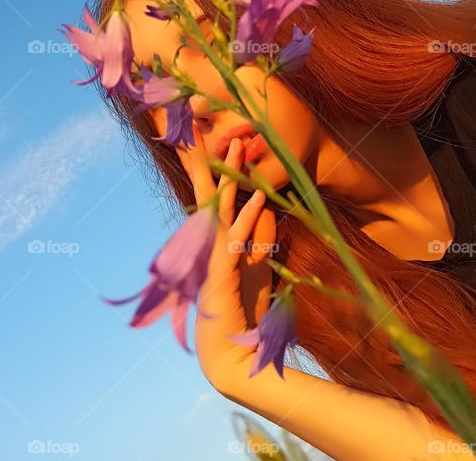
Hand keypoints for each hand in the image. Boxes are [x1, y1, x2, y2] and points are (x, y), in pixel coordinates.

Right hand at [175, 128, 276, 393]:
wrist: (228, 352)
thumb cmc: (241, 310)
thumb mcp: (257, 266)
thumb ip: (260, 237)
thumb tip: (267, 208)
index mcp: (215, 237)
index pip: (212, 192)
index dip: (213, 162)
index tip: (211, 132)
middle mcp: (209, 240)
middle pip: (208, 189)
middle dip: (211, 157)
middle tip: (209, 123)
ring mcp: (213, 254)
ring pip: (222, 205)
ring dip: (233, 175)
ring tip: (240, 144)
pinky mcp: (223, 272)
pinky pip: (238, 239)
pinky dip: (249, 219)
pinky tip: (260, 200)